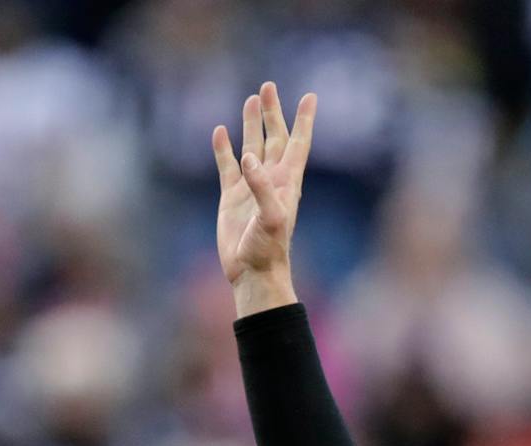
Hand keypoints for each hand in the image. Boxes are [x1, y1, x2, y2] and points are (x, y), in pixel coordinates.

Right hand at [212, 82, 316, 316]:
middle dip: (272, 113)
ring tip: (250, 100)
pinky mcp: (232, 197)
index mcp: (287, 182)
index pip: (297, 143)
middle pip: (273, 137)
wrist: (252, 273)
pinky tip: (220, 131)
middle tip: (268, 87)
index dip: (304, 121)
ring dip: (251, 124)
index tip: (310, 97)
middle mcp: (270, 180)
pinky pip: (227, 166)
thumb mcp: (271, 217)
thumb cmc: (269, 249)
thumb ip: (261, 186)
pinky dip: (224, 148)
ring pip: (251, 146)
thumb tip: (248, 158)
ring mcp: (250, 187)